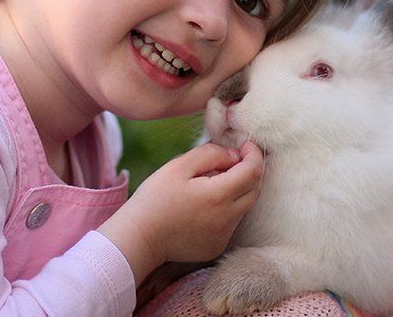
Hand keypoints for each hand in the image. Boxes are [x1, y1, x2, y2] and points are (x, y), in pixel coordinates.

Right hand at [98, 141, 263, 284]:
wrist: (138, 238)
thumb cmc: (155, 198)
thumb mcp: (178, 166)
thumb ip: (210, 154)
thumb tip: (234, 155)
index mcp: (219, 196)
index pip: (253, 171)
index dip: (253, 154)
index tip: (245, 145)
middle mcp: (227, 219)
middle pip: (254, 190)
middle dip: (248, 171)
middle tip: (227, 161)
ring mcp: (223, 236)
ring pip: (244, 206)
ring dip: (236, 190)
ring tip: (209, 183)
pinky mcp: (217, 246)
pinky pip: (231, 223)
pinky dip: (225, 209)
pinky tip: (202, 206)